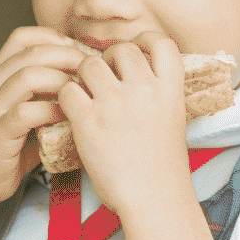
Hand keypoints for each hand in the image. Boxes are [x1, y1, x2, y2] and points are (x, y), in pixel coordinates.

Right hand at [0, 27, 87, 207]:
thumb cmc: (8, 144)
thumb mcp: (24, 107)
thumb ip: (46, 90)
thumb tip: (88, 75)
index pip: (24, 37)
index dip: (56, 38)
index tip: (80, 52)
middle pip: (32, 53)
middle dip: (68, 56)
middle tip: (92, 69)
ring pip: (28, 77)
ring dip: (62, 80)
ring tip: (82, 91)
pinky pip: (27, 113)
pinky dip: (52, 110)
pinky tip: (67, 115)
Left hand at [57, 31, 189, 215]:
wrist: (153, 198)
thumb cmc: (162, 166)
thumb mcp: (172, 119)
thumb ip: (158, 93)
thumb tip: (138, 74)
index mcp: (170, 88)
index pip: (161, 42)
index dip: (145, 40)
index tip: (135, 50)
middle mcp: (143, 89)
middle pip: (121, 49)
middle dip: (109, 59)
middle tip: (105, 77)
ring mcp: (115, 103)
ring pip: (89, 64)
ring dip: (84, 76)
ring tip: (87, 95)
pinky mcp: (88, 120)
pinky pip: (68, 90)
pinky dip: (67, 97)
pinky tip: (74, 111)